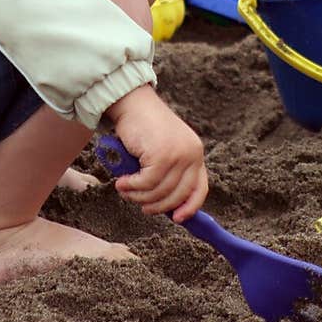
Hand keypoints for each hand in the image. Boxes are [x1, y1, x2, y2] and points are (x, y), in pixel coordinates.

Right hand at [105, 85, 207, 222]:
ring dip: (139, 196)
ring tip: (125, 190)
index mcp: (195, 153)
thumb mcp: (163, 149)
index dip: (189, 207)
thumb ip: (169, 172)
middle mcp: (191, 154)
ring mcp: (178, 155)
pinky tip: (122, 182)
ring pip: (160, 192)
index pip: (200, 188)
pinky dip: (132, 187)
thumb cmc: (143, 127)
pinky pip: (147, 183)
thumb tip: (165, 204)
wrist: (132, 102)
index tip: (177, 219)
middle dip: (157, 205)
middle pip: (178, 195)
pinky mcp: (162, 155)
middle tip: (140, 204)